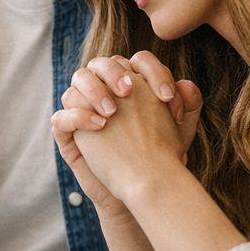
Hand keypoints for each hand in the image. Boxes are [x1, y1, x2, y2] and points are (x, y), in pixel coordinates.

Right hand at [74, 61, 190, 204]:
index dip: (153, 72)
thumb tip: (187, 84)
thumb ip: (187, 106)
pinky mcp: (70, 136)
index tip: (168, 98)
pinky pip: (61, 118)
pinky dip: (77, 116)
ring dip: (93, 90)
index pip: (136, 61)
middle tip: (128, 91)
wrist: (142, 189)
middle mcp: (105, 92)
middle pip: (100, 63)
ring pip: (77, 82)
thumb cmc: (159, 156)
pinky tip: (99, 126)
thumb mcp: (179, 131)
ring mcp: (83, 112)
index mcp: (130, 84)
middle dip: (114, 72)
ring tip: (111, 112)